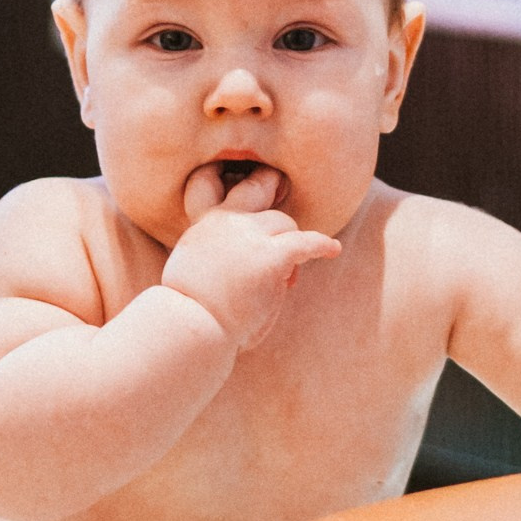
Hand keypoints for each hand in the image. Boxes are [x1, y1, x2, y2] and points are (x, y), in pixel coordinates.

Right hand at [162, 165, 340, 349]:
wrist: (188, 324)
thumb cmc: (187, 310)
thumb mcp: (188, 268)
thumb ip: (211, 254)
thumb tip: (234, 261)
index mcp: (206, 222)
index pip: (238, 197)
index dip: (255, 207)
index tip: (265, 217)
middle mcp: (227, 220)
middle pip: (266, 214)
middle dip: (277, 235)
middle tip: (281, 268)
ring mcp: (249, 236)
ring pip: (285, 225)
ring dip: (290, 250)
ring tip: (286, 282)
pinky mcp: (269, 256)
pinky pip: (305, 243)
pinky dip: (321, 245)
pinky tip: (333, 250)